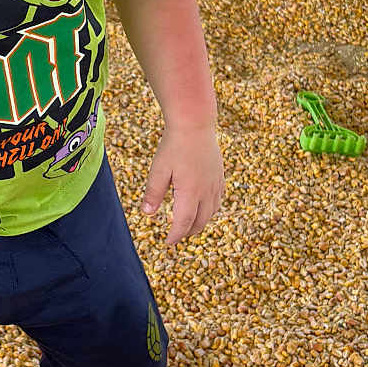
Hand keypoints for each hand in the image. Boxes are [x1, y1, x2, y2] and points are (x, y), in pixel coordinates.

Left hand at [139, 125, 223, 245]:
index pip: (184, 222)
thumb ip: (153, 193)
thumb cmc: (174, 145)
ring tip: (187, 225)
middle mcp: (206, 191)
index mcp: (190, 192)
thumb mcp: (158, 169)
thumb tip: (147, 214)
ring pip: (211, 213)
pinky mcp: (220, 176)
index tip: (167, 242)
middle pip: (200, 221)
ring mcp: (215, 184)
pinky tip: (202, 208)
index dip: (176, 235)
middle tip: (175, 236)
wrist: (195, 124)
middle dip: (187, 232)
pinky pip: (218, 201)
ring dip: (200, 223)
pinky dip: (210, 210)